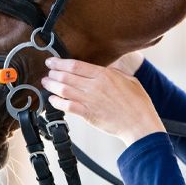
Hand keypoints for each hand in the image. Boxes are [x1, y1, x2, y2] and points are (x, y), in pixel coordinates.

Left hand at [42, 57, 165, 146]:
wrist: (139, 124)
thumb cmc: (137, 103)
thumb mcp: (128, 79)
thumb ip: (113, 72)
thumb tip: (104, 67)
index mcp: (104, 75)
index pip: (75, 65)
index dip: (60, 62)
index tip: (52, 61)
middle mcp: (94, 86)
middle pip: (66, 76)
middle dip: (53, 72)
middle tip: (47, 71)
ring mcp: (89, 100)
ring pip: (63, 90)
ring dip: (51, 85)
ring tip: (45, 82)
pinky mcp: (87, 114)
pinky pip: (67, 106)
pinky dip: (56, 102)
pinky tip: (51, 99)